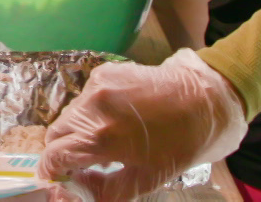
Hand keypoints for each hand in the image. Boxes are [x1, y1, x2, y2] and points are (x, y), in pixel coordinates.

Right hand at [40, 50, 247, 201]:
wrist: (209, 99)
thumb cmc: (183, 145)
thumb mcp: (146, 180)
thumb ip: (103, 191)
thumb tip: (74, 192)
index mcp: (100, 138)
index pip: (53, 155)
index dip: (52, 171)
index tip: (59, 180)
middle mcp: (91, 107)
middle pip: (57, 133)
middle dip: (65, 151)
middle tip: (87, 165)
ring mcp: (97, 85)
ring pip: (70, 115)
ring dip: (80, 132)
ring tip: (109, 141)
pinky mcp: (105, 71)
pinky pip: (86, 98)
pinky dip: (94, 113)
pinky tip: (120, 119)